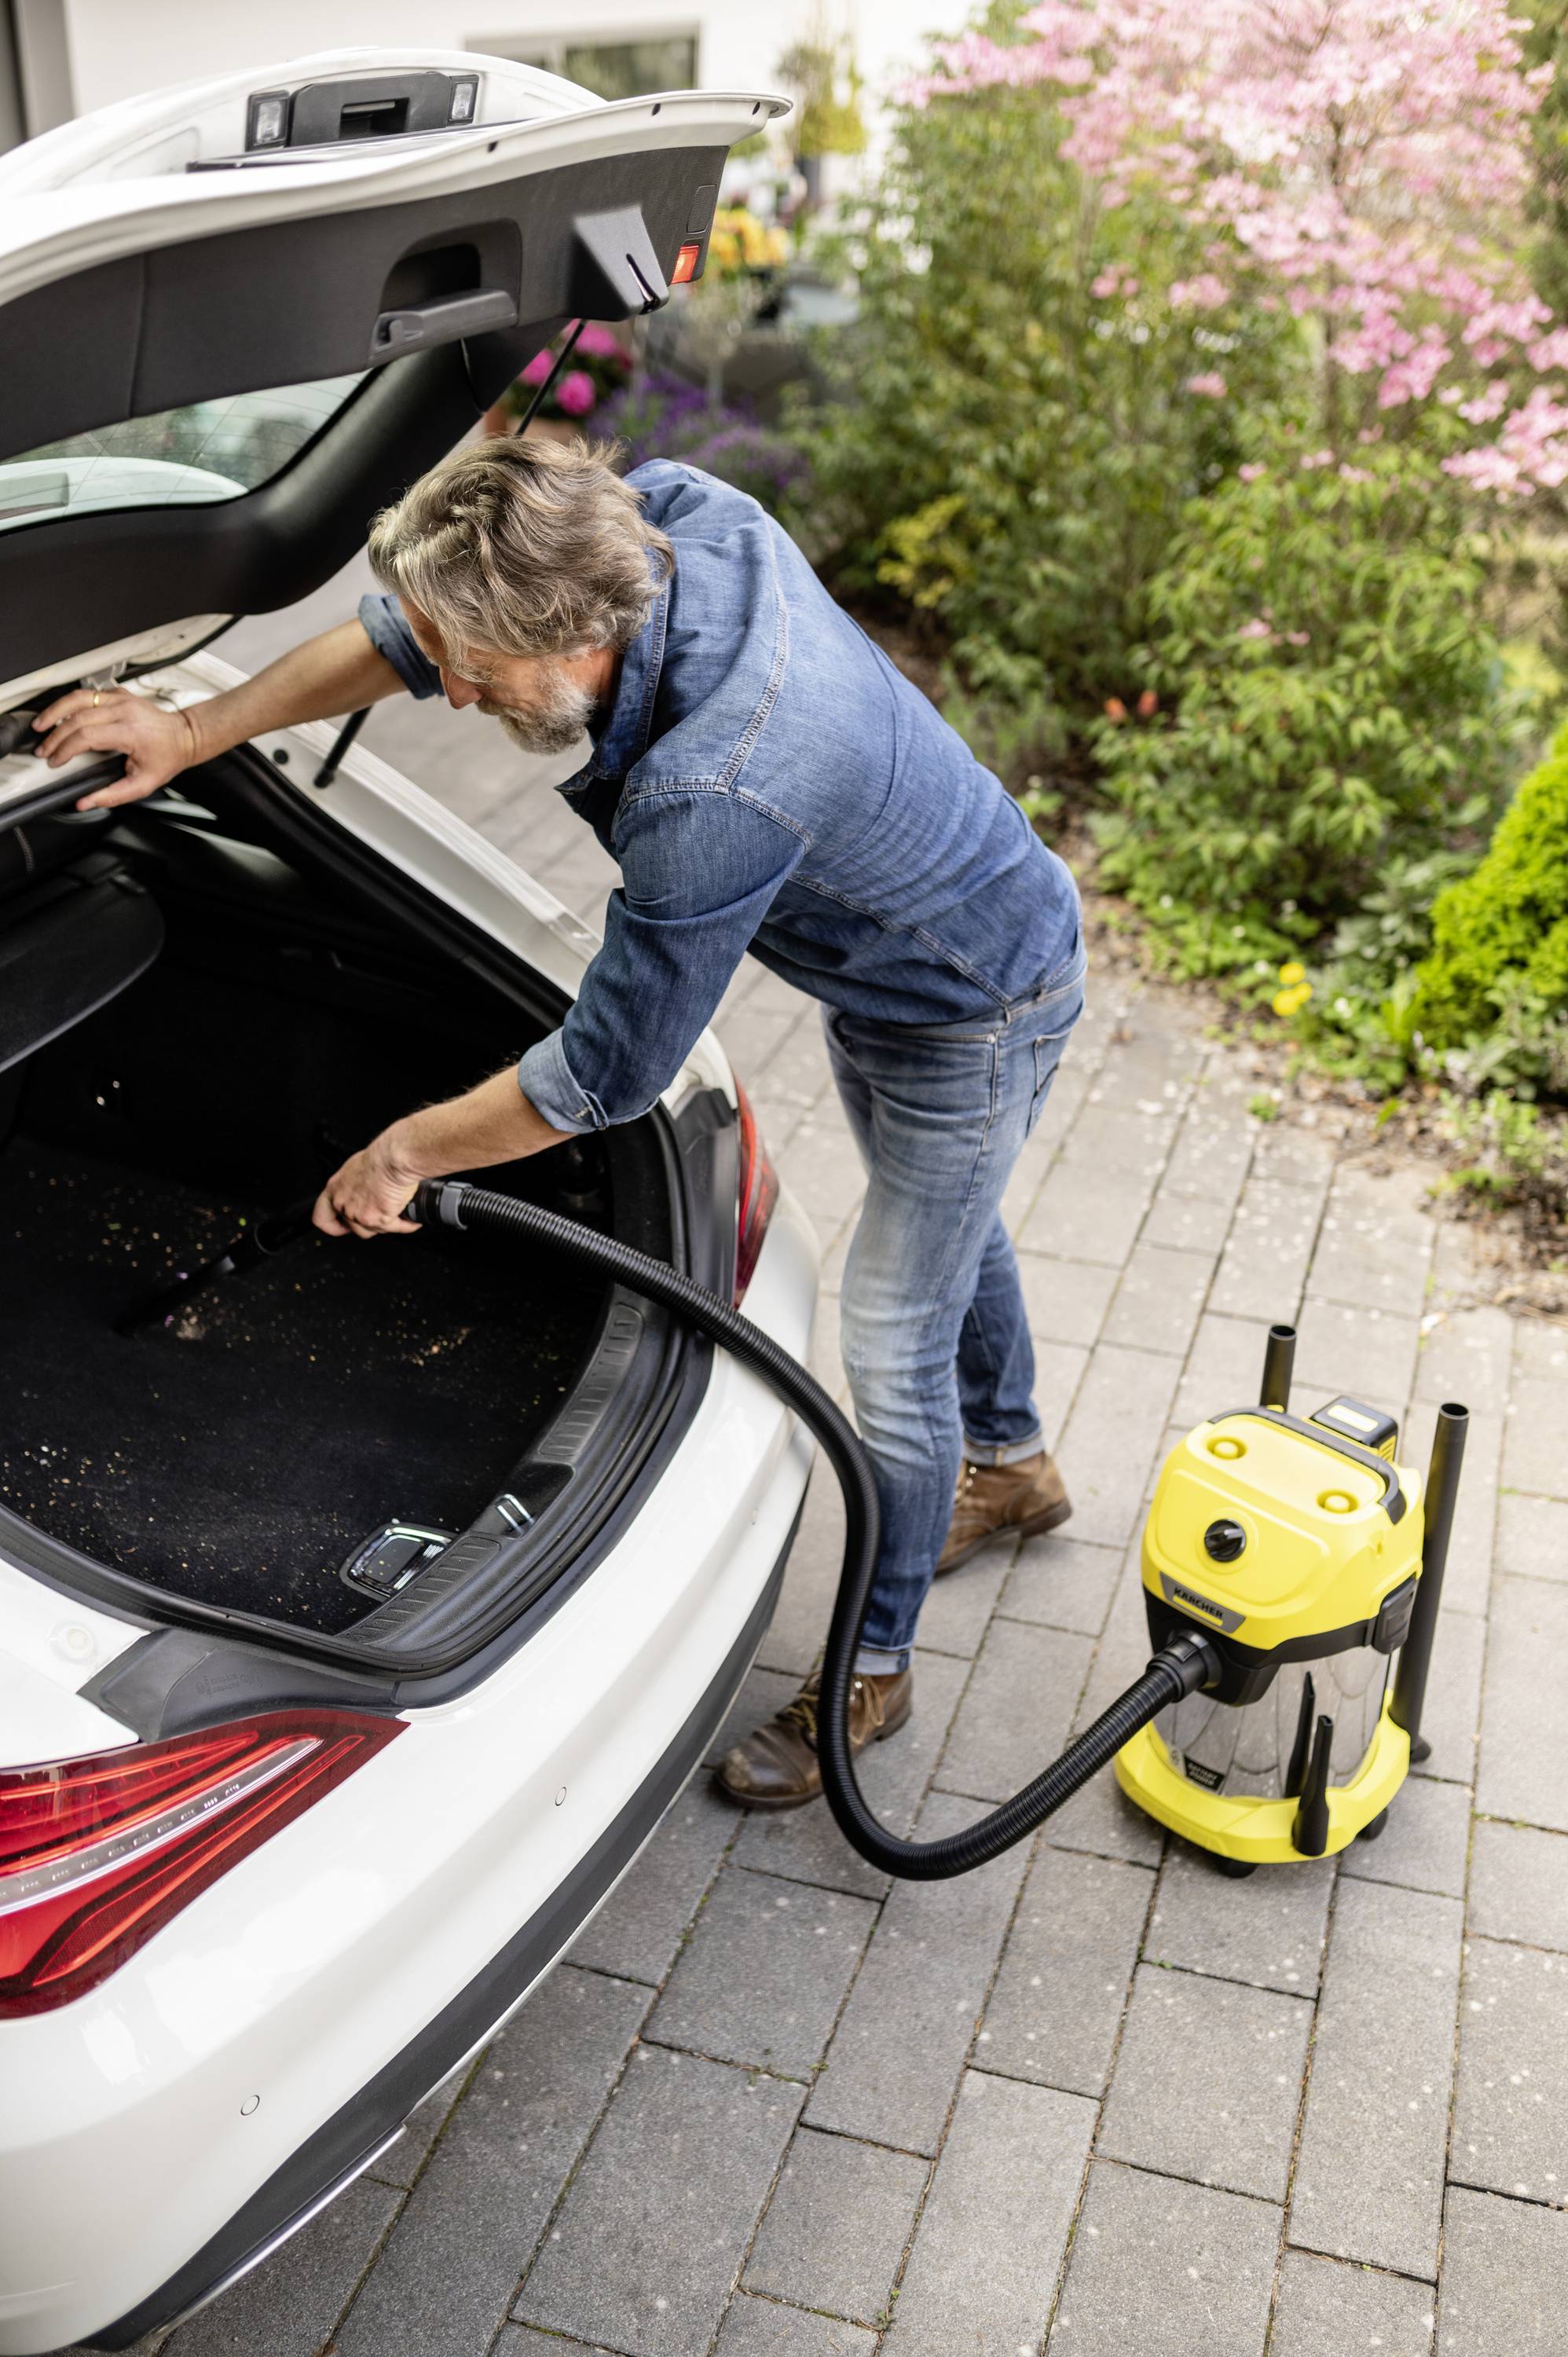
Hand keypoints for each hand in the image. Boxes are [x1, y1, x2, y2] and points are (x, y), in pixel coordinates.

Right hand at [31, 686, 199, 808]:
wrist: (184, 736)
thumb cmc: (167, 758)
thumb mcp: (144, 784)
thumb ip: (113, 795)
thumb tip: (85, 802)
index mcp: (131, 731)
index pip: (87, 735)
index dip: (65, 749)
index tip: (55, 761)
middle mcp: (125, 710)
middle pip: (77, 716)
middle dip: (55, 735)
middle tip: (44, 750)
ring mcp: (121, 698)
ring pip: (79, 697)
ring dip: (55, 711)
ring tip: (41, 725)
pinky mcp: (119, 694)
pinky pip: (88, 694)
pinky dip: (70, 703)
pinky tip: (60, 715)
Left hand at [314, 1127, 424, 1239]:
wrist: (393, 1159)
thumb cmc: (379, 1156)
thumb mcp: (356, 1168)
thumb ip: (353, 1185)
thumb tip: (364, 1191)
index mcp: (335, 1189)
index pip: (321, 1217)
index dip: (333, 1225)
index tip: (341, 1226)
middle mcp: (344, 1204)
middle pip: (352, 1227)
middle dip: (368, 1223)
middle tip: (380, 1217)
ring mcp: (359, 1215)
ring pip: (373, 1231)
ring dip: (386, 1224)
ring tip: (398, 1214)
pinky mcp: (378, 1220)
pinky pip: (394, 1229)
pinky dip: (405, 1224)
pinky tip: (411, 1220)